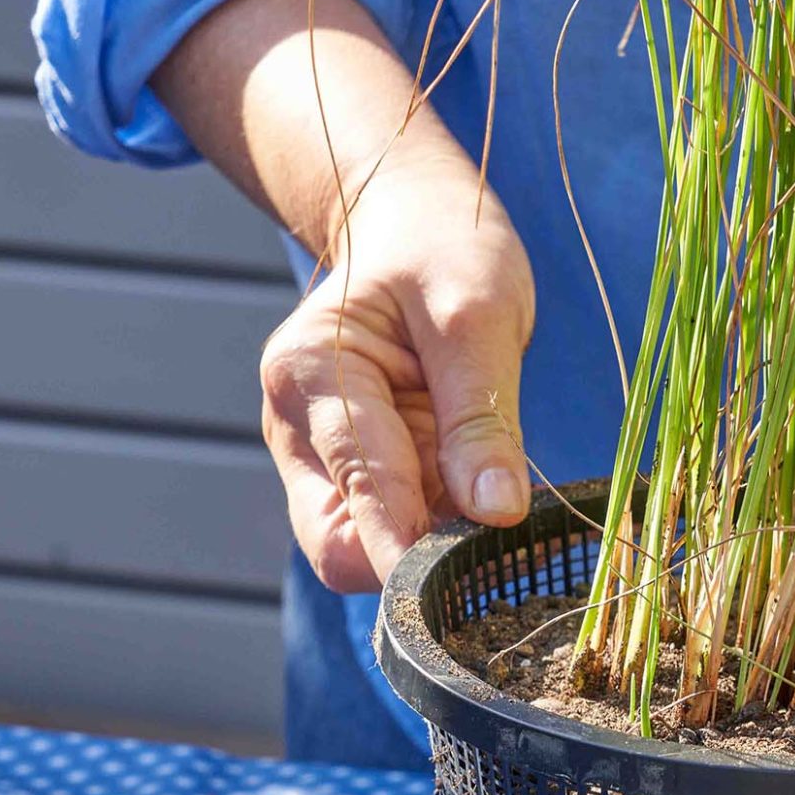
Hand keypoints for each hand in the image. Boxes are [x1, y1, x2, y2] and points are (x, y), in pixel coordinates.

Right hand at [150, 0, 536, 592]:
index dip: (414, 550)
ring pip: (368, 547)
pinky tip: (481, 494)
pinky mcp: (356, 471)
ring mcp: (322, 454)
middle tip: (495, 535)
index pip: (358, 493)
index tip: (474, 571)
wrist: (417, 223)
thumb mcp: (479, 313)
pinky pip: (395, 528)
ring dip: (434, 542)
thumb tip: (494, 513)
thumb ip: (482, 415)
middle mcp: (299, 424)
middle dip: (417, 555)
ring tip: (493, 493)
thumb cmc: (445, 249)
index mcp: (312, 374)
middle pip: (341, 544)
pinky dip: (440, 529)